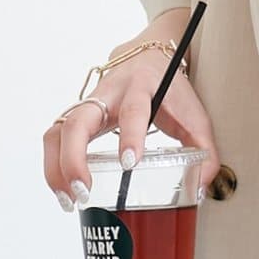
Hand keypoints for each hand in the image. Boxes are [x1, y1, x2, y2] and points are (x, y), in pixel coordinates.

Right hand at [42, 23, 220, 212]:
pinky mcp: (76, 116)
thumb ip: (204, 152)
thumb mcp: (195, 117)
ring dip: (56, 167)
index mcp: (140, 88)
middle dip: (75, 159)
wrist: (148, 59)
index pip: (133, 110)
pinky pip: (55, 138)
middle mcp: (107, 94)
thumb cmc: (171, 92)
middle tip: (84, 192)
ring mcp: (87, 105)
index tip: (130, 163)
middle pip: (78, 121)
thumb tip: (202, 190)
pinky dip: (54, 166)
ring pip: (57, 131)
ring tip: (69, 199)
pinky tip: (63, 191)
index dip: (130, 134)